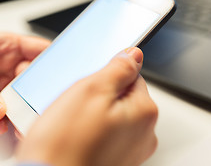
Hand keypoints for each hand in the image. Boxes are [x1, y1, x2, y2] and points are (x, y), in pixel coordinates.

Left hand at [0, 33, 49, 132]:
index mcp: (8, 45)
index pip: (41, 51)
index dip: (54, 62)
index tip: (60, 76)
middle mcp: (9, 64)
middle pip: (35, 79)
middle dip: (39, 93)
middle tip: (39, 106)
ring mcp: (1, 83)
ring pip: (23, 98)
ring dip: (23, 111)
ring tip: (22, 123)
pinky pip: (5, 112)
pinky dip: (6, 121)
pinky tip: (1, 125)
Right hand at [17, 47, 157, 165]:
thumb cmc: (65, 143)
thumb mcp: (90, 90)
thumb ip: (118, 69)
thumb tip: (133, 54)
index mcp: (144, 112)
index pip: (132, 76)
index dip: (106, 76)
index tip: (90, 85)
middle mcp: (144, 133)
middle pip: (122, 97)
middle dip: (99, 96)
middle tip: (77, 105)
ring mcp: (131, 151)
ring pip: (111, 115)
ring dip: (92, 114)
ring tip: (73, 123)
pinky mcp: (115, 162)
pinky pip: (104, 134)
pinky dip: (90, 132)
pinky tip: (74, 137)